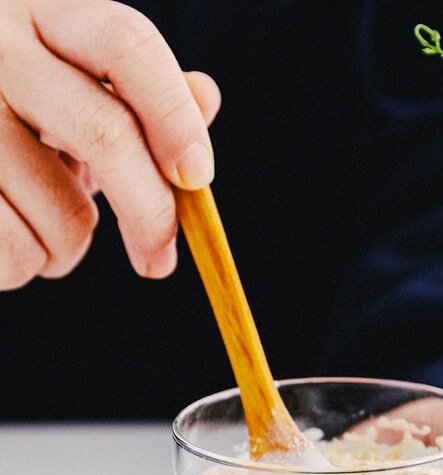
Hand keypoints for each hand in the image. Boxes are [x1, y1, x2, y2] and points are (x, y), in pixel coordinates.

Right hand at [0, 0, 220, 288]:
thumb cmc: (11, 119)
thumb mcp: (72, 90)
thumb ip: (139, 95)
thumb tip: (206, 94)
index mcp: (40, 10)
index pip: (127, 43)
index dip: (175, 116)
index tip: (199, 178)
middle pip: (106, 133)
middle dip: (151, 213)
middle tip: (160, 262)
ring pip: (65, 212)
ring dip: (71, 247)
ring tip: (43, 227)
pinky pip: (16, 251)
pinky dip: (29, 265)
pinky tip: (10, 240)